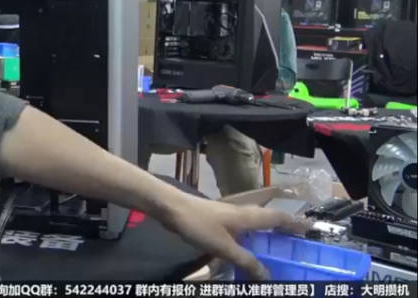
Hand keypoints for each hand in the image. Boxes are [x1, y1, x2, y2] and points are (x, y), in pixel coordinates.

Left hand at [164, 196, 309, 279]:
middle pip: (270, 219)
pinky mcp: (220, 220)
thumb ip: (245, 260)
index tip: (310, 229)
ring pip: (256, 223)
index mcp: (249, 216)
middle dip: (284, 229)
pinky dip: (252, 237)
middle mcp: (244, 213)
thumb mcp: (224, 247)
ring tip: (277, 248)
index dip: (295, 223)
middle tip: (297, 243)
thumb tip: (267, 276)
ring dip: (268, 233)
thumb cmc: (199, 224)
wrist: (172, 208)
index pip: (279, 218)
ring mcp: (231, 215)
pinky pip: (243, 228)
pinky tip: (248, 248)